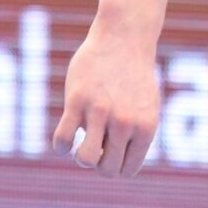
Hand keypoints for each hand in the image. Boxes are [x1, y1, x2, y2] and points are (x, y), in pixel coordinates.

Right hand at [52, 18, 160, 177]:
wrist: (125, 37)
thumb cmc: (134, 77)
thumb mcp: (146, 108)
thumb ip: (136, 137)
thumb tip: (115, 167)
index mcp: (146, 127)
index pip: (127, 171)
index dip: (115, 166)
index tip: (111, 150)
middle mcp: (126, 122)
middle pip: (106, 169)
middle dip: (98, 162)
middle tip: (98, 141)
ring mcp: (102, 111)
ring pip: (85, 159)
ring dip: (81, 155)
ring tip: (84, 138)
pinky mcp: (78, 100)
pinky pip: (63, 140)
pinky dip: (61, 145)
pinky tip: (67, 132)